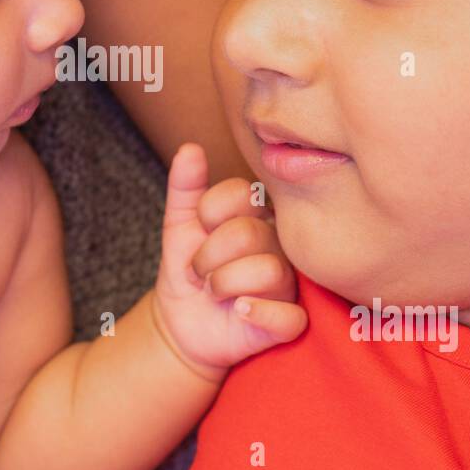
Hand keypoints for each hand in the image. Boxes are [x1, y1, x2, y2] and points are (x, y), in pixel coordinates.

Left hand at [151, 142, 307, 380]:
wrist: (181, 321)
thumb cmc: (188, 268)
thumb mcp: (179, 223)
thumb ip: (184, 185)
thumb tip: (190, 148)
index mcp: (259, 215)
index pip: (243, 193)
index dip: (209, 213)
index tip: (198, 230)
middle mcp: (280, 244)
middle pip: (249, 234)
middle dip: (208, 256)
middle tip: (200, 271)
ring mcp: (289, 282)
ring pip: (268, 271)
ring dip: (223, 284)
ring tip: (214, 292)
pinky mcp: (290, 321)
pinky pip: (288, 316)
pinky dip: (258, 313)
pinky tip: (238, 310)